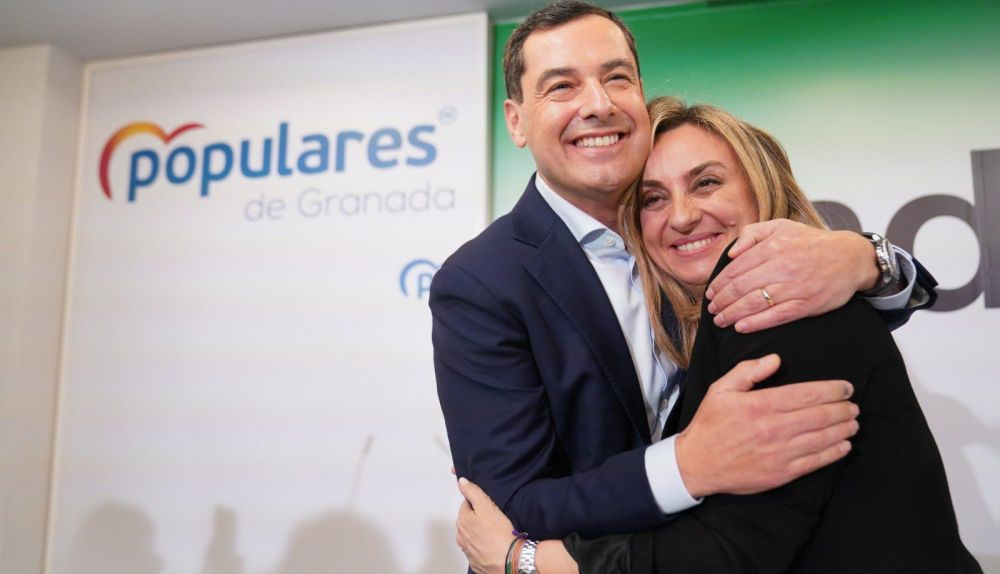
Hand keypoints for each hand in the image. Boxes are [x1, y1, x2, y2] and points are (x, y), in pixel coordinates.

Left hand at [456, 477, 515, 573]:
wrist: (508, 561)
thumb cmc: (499, 534)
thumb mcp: (487, 506)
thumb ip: (473, 492)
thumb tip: (462, 482)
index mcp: (462, 521)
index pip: (466, 504)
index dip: (479, 503)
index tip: (489, 507)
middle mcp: (461, 536)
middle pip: (469, 520)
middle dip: (479, 518)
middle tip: (495, 520)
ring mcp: (468, 550)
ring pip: (473, 535)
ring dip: (481, 533)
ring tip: (496, 533)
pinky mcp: (476, 561)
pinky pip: (478, 549)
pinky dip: (484, 546)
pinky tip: (494, 545)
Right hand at [675, 355, 858, 497]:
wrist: (697, 463)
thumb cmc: (709, 424)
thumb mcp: (721, 389)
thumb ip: (749, 371)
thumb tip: (776, 359)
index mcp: (761, 404)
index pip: (806, 394)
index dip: (832, 390)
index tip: (846, 388)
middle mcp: (774, 427)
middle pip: (820, 415)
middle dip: (842, 409)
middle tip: (853, 405)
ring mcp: (780, 452)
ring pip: (822, 438)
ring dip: (843, 429)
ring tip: (853, 423)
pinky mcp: (781, 473)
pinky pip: (815, 462)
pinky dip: (834, 453)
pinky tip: (844, 446)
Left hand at [705, 219, 876, 332]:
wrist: (850, 257)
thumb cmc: (811, 243)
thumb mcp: (780, 227)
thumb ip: (752, 234)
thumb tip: (731, 253)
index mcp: (772, 247)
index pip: (735, 270)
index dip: (718, 285)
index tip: (710, 294)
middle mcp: (781, 267)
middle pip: (740, 288)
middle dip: (721, 302)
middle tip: (712, 310)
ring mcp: (794, 287)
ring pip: (754, 304)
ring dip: (732, 314)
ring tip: (721, 321)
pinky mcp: (806, 304)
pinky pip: (775, 316)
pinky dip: (755, 323)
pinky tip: (741, 327)